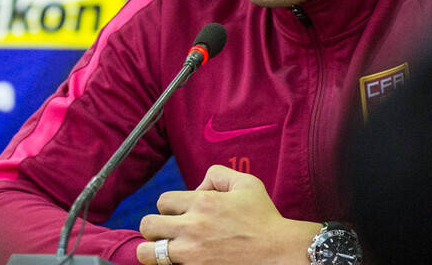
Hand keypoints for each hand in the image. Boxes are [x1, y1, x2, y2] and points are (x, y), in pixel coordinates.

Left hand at [135, 165, 319, 264]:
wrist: (283, 254)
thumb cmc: (266, 219)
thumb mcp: (246, 184)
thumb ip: (217, 174)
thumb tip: (197, 186)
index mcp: (202, 203)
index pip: (163, 201)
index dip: (171, 208)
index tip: (183, 214)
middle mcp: (193, 228)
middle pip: (148, 225)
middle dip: (156, 228)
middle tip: (170, 233)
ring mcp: (193, 255)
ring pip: (148, 253)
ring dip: (154, 251)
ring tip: (167, 251)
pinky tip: (181, 262)